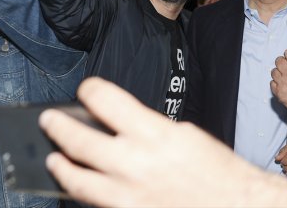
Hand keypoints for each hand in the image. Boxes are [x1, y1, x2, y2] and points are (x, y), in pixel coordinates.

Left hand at [39, 77, 286, 207]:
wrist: (238, 207)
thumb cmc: (219, 173)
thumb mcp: (185, 136)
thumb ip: (149, 130)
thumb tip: (120, 126)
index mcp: (155, 134)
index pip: (107, 100)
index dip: (91, 90)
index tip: (86, 90)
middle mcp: (136, 164)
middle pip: (79, 140)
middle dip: (58, 127)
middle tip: (49, 120)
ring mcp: (128, 196)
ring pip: (77, 180)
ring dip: (61, 166)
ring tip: (54, 158)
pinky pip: (93, 205)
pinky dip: (82, 195)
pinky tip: (78, 189)